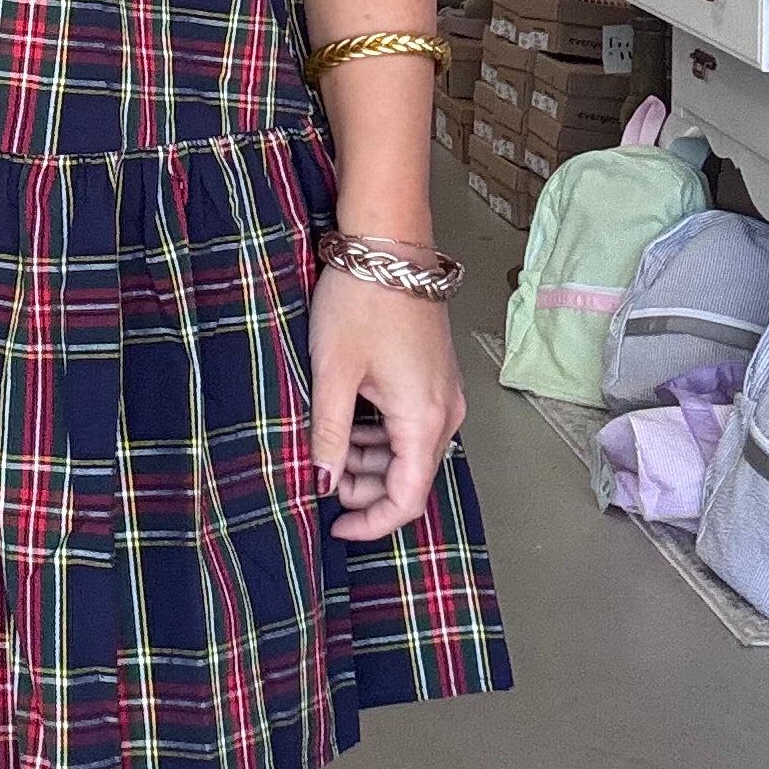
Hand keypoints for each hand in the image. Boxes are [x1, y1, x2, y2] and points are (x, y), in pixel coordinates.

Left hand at [308, 262, 464, 542]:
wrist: (388, 244)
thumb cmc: (360, 302)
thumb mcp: (333, 374)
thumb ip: (330, 435)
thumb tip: (325, 482)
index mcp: (424, 420)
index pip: (407, 498)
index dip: (372, 522)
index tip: (336, 524)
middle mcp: (445, 412)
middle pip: (412, 477)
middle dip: (368, 490)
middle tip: (323, 480)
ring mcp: (444, 392)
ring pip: (412, 450)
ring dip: (374, 462)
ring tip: (330, 451)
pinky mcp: (435, 375)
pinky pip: (413, 423)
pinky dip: (384, 435)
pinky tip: (350, 425)